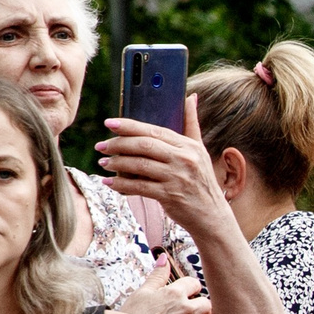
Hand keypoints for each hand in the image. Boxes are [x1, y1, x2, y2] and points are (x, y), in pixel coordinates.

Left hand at [96, 108, 228, 230]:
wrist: (212, 216)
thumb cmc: (202, 182)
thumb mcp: (201, 151)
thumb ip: (192, 124)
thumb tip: (190, 97)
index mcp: (188, 146)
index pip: (154, 130)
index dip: (129, 126)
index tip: (110, 123)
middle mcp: (183, 159)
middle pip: (144, 145)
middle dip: (118, 144)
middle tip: (101, 146)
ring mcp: (177, 178)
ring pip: (139, 165)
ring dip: (117, 163)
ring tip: (103, 162)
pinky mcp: (170, 196)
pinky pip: (140, 187)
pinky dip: (122, 184)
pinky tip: (109, 182)